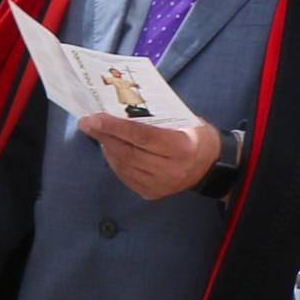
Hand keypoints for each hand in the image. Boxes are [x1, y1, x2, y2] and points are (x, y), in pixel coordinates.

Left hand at [77, 108, 220, 200]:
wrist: (211, 165)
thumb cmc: (195, 136)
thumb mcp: (184, 120)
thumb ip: (154, 117)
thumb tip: (118, 106)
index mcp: (182, 148)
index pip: (142, 136)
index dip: (115, 127)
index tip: (94, 118)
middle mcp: (172, 170)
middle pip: (128, 152)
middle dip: (104, 136)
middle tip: (88, 123)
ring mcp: (161, 185)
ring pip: (123, 166)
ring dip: (106, 148)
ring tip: (98, 133)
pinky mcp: (152, 193)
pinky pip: (125, 176)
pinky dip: (114, 161)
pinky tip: (110, 148)